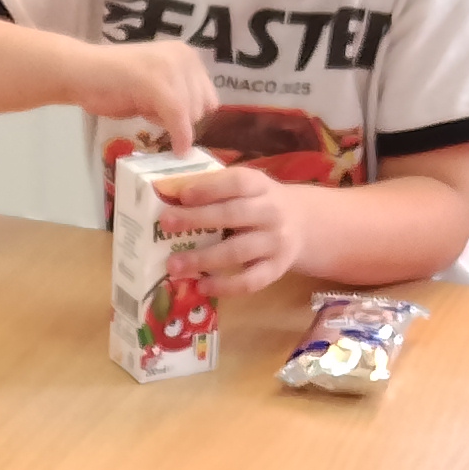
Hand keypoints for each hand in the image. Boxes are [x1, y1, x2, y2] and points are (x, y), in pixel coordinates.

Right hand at [72, 35, 215, 153]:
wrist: (81, 73)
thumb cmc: (115, 82)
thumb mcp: (158, 84)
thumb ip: (180, 95)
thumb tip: (198, 123)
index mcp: (186, 54)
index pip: (209, 97)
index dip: (192, 116)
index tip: (169, 119)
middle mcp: (184, 56)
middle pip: (203, 107)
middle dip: (182, 120)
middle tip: (150, 112)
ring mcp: (170, 68)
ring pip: (192, 114)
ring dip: (173, 124)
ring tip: (144, 109)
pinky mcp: (157, 84)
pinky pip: (178, 118)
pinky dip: (180, 137)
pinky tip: (177, 149)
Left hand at [161, 161, 305, 295]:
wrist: (303, 224)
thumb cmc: (259, 203)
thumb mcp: (247, 187)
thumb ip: (217, 187)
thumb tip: (170, 192)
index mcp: (260, 186)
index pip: (237, 183)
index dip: (209, 188)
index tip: (181, 195)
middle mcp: (271, 212)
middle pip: (233, 215)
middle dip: (197, 219)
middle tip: (165, 224)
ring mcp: (275, 243)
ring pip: (237, 251)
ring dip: (203, 259)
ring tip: (173, 265)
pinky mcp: (276, 269)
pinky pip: (250, 281)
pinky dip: (225, 286)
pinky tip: (202, 286)